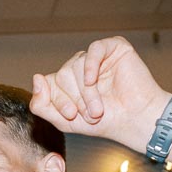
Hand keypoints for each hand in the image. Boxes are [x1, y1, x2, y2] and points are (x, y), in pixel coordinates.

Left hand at [30, 36, 168, 153]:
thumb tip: (36, 78)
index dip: (57, 100)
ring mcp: (96, 58)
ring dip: (86, 91)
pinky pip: (94, 49)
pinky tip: (93, 80)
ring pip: (76, 65)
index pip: (48, 83)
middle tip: (91, 114)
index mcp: (67, 83)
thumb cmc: (104, 123)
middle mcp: (79, 68)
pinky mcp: (113, 48)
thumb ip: (42, 105)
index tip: (72, 115)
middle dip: (75, 98)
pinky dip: (91, 65)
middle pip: (62, 75)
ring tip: (99, 108)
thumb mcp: (65, 121)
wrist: (135, 121)